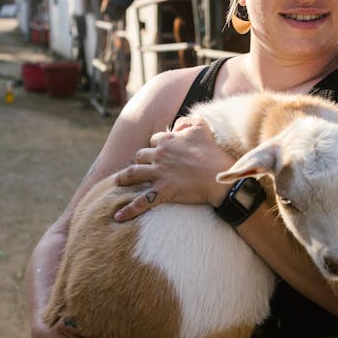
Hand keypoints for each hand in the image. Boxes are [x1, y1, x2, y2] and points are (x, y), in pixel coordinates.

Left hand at [113, 117, 230, 221]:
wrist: (219, 177)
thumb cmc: (213, 153)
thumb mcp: (202, 128)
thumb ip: (187, 121)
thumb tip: (176, 126)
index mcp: (168, 140)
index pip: (154, 141)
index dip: (156, 147)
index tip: (159, 153)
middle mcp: (160, 156)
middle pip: (140, 156)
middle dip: (139, 161)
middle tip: (138, 168)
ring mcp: (159, 174)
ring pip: (133, 174)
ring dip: (123, 178)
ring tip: (118, 182)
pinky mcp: (163, 191)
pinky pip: (142, 201)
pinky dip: (129, 210)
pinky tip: (118, 216)